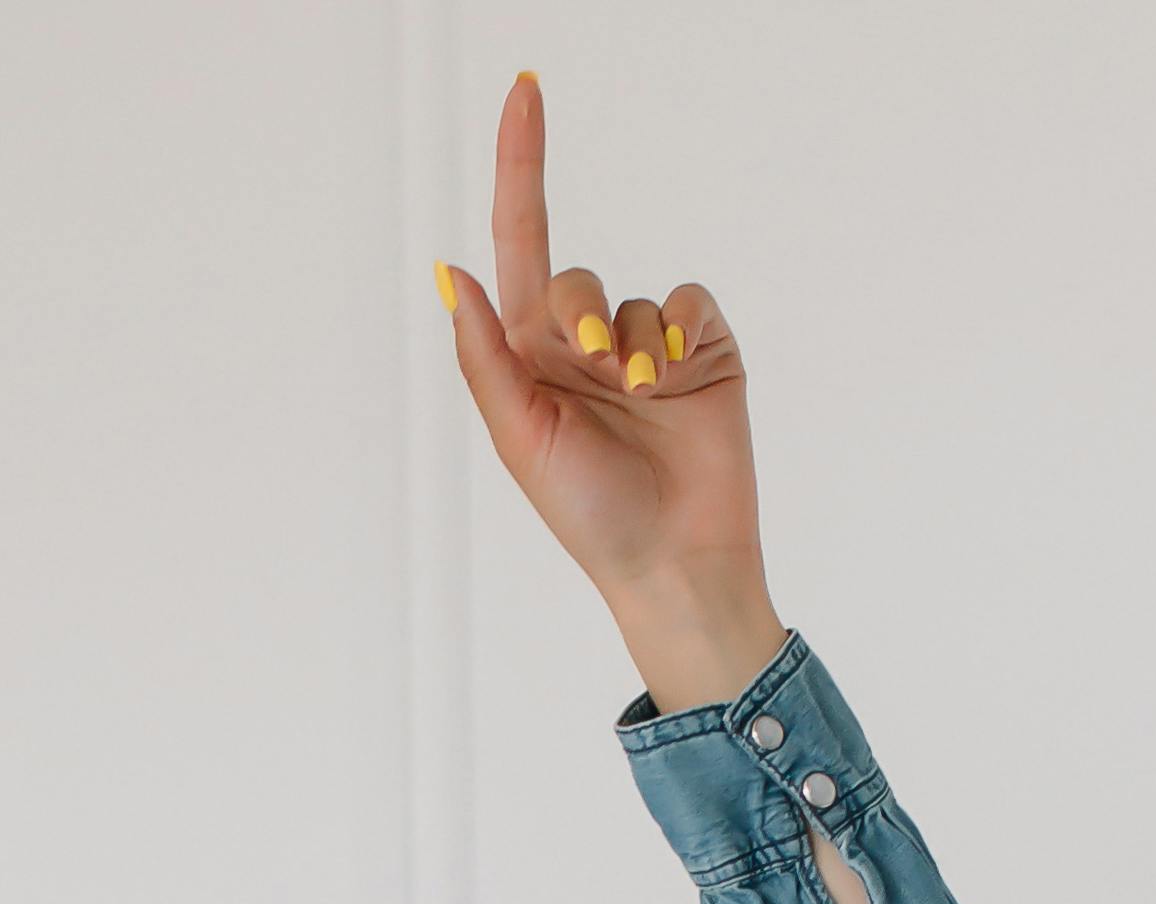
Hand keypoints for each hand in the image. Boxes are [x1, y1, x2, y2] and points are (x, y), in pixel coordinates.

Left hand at [436, 74, 787, 716]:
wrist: (676, 562)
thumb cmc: (590, 516)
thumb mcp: (521, 437)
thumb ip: (486, 354)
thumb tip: (452, 272)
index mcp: (532, 360)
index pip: (520, 242)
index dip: (521, 167)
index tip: (526, 90)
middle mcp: (586, 346)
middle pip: (573, 275)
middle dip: (580, 313)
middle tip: (595, 370)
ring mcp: (646, 349)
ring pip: (635, 295)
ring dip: (635, 343)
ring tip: (645, 399)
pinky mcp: (703, 353)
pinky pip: (687, 301)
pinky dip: (682, 330)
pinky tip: (681, 378)